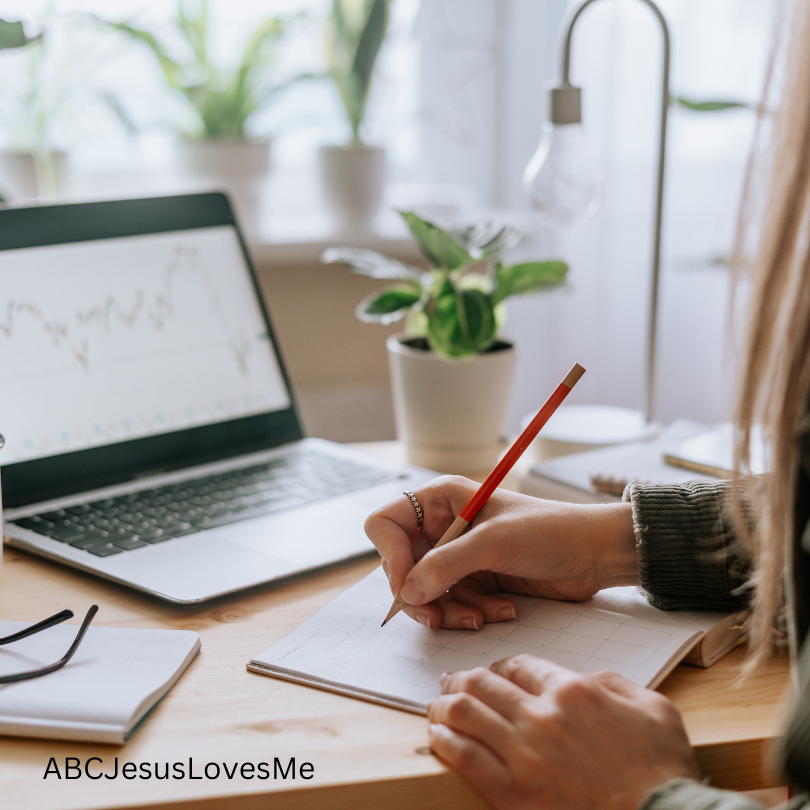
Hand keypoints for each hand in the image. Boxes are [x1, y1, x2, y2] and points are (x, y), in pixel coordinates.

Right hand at [364, 475, 637, 629]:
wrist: (594, 553)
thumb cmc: (549, 531)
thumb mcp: (494, 544)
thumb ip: (446, 565)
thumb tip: (406, 592)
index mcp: (440, 500)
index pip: (387, 525)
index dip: (390, 557)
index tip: (407, 585)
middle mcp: (442, 526)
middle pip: (401, 567)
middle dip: (422, 594)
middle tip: (438, 616)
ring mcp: (457, 555)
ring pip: (425, 593)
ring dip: (450, 610)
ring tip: (483, 615)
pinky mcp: (473, 580)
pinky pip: (451, 606)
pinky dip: (470, 614)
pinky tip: (502, 611)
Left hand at [427, 656, 699, 809]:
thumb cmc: (663, 771)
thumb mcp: (653, 708)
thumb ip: (614, 684)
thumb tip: (588, 679)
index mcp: (573, 691)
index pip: (518, 666)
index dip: (500, 667)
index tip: (493, 673)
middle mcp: (542, 716)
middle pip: (484, 684)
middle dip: (461, 679)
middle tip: (450, 681)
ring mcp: (524, 755)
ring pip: (466, 714)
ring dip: (444, 705)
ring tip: (436, 705)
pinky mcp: (512, 793)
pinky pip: (464, 757)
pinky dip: (444, 742)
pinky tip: (437, 736)